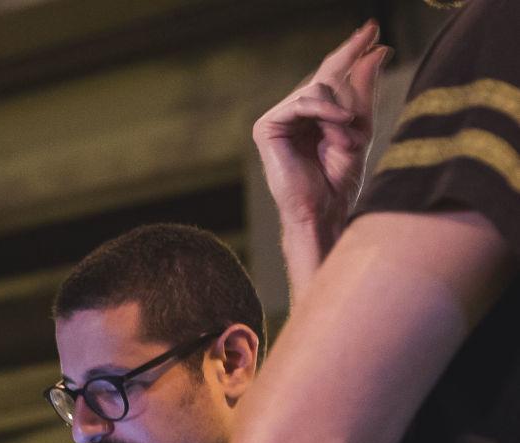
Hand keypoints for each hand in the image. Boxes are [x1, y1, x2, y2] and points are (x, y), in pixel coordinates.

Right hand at [253, 20, 388, 238]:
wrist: (322, 211)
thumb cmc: (339, 181)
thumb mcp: (360, 128)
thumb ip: (364, 90)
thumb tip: (377, 49)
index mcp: (313, 117)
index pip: (330, 75)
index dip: (350, 51)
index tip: (371, 29)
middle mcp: (293, 115)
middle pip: (325, 76)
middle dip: (349, 67)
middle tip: (370, 36)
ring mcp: (279, 120)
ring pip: (318, 89)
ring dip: (342, 112)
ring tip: (350, 139)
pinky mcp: (267, 128)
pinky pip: (303, 102)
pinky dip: (325, 111)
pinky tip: (340, 124)